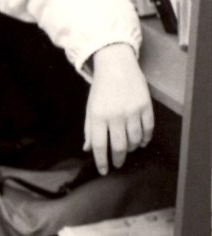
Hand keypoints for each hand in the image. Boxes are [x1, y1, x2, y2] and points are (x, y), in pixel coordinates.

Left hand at [84, 44, 153, 174]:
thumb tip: (88, 149)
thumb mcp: (90, 108)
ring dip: (132, 148)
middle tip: (118, 164)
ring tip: (129, 149)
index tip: (104, 171)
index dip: (102, 162)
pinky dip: (145, 139)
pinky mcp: (145, 105)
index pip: (100, 146)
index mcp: (98, 116)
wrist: (116, 65)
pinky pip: (148, 128)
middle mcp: (115, 115)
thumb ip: (89, 130)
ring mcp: (132, 110)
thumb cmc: (101, 89)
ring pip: (135, 140)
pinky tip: (142, 142)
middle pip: (119, 146)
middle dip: (118, 159)